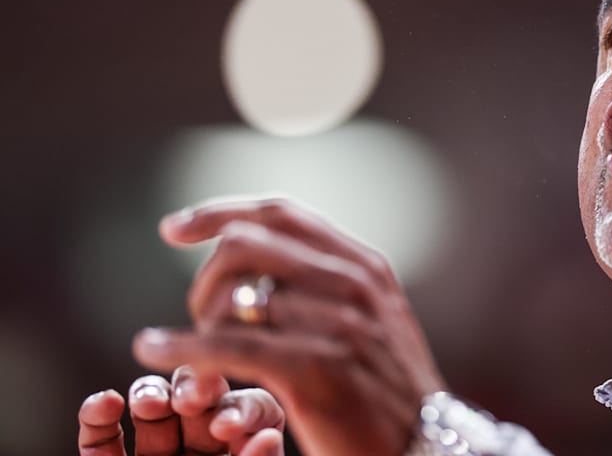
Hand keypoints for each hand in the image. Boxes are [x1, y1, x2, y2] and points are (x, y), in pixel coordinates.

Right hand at [77, 365, 283, 455]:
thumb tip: (270, 437)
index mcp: (243, 452)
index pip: (254, 413)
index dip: (243, 411)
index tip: (230, 426)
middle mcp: (201, 451)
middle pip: (201, 398)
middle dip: (194, 388)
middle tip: (193, 396)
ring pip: (151, 408)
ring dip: (150, 392)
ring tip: (150, 402)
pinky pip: (100, 439)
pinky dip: (97, 416)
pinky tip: (105, 402)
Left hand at [131, 198, 445, 455]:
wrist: (425, 451)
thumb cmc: (389, 394)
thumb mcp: (376, 321)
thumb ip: (330, 284)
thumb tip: (262, 254)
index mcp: (364, 266)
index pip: (281, 214)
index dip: (220, 213)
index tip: (174, 229)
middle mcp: (353, 285)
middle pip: (244, 246)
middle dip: (205, 279)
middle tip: (200, 318)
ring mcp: (337, 325)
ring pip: (231, 298)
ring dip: (197, 325)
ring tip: (195, 354)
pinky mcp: (314, 370)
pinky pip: (226, 346)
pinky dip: (179, 348)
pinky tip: (152, 351)